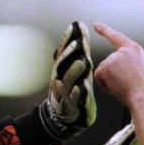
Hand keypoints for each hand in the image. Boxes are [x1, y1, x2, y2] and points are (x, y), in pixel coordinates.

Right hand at [39, 22, 95, 139]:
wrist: (63, 118)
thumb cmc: (71, 92)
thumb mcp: (73, 73)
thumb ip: (75, 57)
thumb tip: (78, 38)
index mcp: (63, 69)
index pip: (66, 51)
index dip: (70, 38)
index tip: (76, 26)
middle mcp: (61, 78)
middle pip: (65, 62)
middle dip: (71, 50)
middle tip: (79, 39)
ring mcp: (65, 92)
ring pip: (68, 79)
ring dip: (74, 71)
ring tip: (82, 62)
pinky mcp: (71, 105)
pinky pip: (74, 98)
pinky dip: (77, 92)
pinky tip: (82, 87)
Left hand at [93, 23, 143, 108]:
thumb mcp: (143, 67)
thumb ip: (131, 60)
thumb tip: (121, 65)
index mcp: (135, 49)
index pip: (118, 37)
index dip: (105, 31)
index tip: (96, 25)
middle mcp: (124, 50)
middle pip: (109, 62)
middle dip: (113, 75)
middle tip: (126, 84)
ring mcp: (114, 57)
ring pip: (104, 71)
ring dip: (110, 81)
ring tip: (123, 86)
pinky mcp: (106, 67)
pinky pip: (99, 77)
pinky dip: (104, 85)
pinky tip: (115, 88)